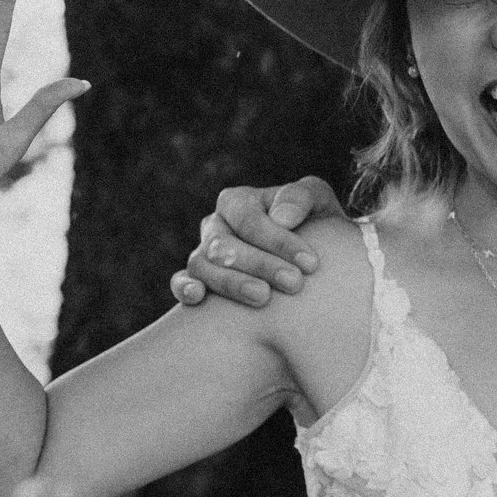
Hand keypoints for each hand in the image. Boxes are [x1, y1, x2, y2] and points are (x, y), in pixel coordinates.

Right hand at [171, 178, 341, 305]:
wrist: (313, 259)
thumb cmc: (316, 226)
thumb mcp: (317, 202)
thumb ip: (301, 197)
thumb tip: (281, 218)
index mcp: (238, 201)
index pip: (249, 218)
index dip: (278, 240)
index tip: (311, 263)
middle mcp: (215, 226)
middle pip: (224, 245)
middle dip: (261, 264)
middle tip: (295, 283)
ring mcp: (202, 254)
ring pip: (202, 265)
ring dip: (232, 283)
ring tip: (264, 298)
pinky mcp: (197, 281)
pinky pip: (179, 282)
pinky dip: (184, 288)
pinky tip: (198, 298)